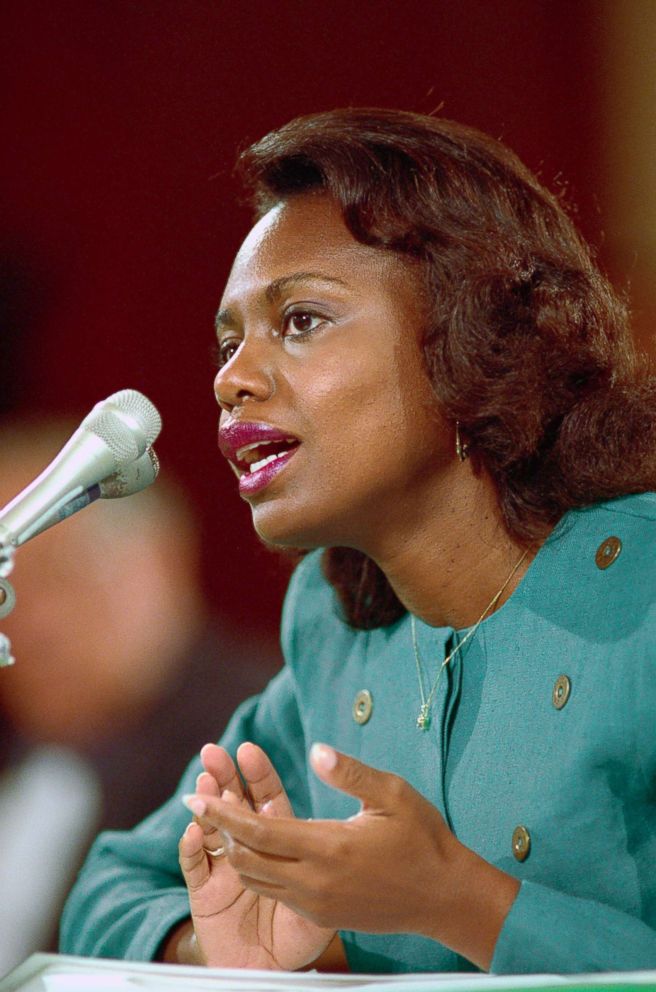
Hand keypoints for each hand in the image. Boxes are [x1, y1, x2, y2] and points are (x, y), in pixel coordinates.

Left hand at [186, 744, 518, 969]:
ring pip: (257, 879)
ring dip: (236, 850)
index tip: (196, 795)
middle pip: (246, 859)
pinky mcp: (323, 917)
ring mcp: (317, 904)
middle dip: (219, 829)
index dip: (223, 813)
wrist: (444, 897)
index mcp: (329, 848)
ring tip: (224, 819)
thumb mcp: (392, 794)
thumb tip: (315, 751)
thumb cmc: (422, 839)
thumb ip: (350, 772)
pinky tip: (259, 845)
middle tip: (200, 800)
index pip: (259, 832)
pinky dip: (258, 868)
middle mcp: (315, 882)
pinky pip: (277, 892)